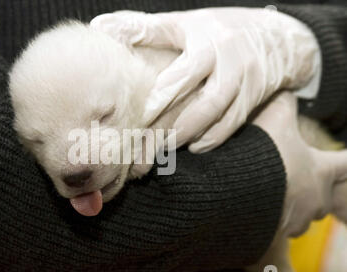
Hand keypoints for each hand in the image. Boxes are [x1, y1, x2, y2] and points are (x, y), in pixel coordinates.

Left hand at [91, 8, 319, 151]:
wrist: (273, 36)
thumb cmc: (214, 30)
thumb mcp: (181, 23)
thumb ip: (142, 28)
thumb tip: (100, 28)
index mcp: (208, 39)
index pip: (184, 72)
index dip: (162, 95)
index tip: (138, 114)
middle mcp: (231, 60)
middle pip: (205, 99)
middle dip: (174, 121)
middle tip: (146, 139)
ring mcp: (247, 81)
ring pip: (220, 114)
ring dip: (191, 133)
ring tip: (164, 147)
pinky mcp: (254, 98)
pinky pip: (233, 124)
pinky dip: (212, 138)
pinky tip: (193, 147)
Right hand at [253, 92, 346, 236]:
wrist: (238, 190)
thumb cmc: (264, 155)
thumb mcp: (275, 119)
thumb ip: (283, 103)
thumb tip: (287, 87)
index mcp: (320, 172)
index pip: (345, 165)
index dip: (346, 161)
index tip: (345, 160)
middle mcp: (314, 200)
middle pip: (324, 199)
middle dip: (313, 191)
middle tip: (296, 181)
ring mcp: (295, 220)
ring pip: (301, 217)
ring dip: (292, 207)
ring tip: (272, 198)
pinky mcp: (275, 234)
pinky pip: (278, 229)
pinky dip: (271, 220)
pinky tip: (256, 211)